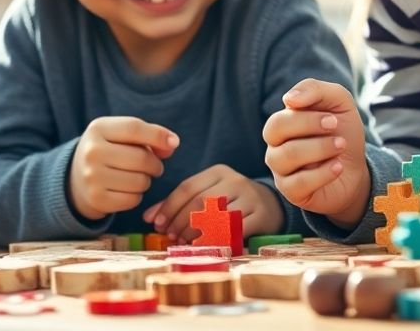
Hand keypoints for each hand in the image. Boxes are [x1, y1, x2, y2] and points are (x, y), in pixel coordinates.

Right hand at [68, 117, 178, 220]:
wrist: (75, 179)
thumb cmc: (108, 151)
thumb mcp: (120, 135)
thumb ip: (148, 135)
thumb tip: (172, 144)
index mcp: (98, 129)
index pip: (134, 128)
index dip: (158, 135)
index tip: (174, 143)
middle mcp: (92, 152)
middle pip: (142, 158)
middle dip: (155, 164)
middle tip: (153, 166)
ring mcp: (92, 177)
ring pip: (141, 181)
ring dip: (146, 181)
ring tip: (137, 177)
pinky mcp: (97, 199)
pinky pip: (133, 199)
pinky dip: (136, 196)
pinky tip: (126, 189)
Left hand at [141, 164, 284, 241]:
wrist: (271, 205)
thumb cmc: (231, 201)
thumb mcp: (208, 194)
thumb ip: (179, 204)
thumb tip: (148, 218)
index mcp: (218, 172)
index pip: (188, 187)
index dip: (169, 206)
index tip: (157, 224)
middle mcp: (235, 181)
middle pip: (200, 200)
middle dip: (180, 221)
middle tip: (170, 236)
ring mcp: (250, 197)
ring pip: (217, 215)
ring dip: (196, 232)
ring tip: (184, 243)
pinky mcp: (262, 216)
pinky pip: (235, 230)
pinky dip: (218, 240)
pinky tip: (206, 247)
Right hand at [262, 78, 369, 228]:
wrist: (356, 169)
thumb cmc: (342, 133)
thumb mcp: (338, 102)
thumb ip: (315, 89)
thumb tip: (288, 99)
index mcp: (283, 122)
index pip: (281, 116)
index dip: (307, 116)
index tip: (334, 119)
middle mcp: (276, 145)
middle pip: (273, 130)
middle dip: (308, 126)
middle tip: (335, 129)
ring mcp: (281, 170)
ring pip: (285, 156)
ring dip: (319, 149)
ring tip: (340, 147)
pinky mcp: (291, 192)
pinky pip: (298, 183)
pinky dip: (322, 173)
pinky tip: (338, 167)